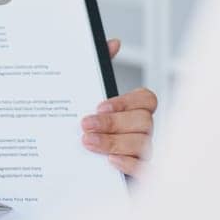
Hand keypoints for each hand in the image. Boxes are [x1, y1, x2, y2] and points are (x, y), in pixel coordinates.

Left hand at [80, 38, 156, 179]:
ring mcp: (143, 153)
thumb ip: (100, 70)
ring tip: (88, 142)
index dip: (126, 101)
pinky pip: (145, 171)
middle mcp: (143, 131)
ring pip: (144, 144)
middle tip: (86, 125)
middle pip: (144, 122)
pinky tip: (110, 162)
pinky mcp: (138, 176)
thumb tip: (112, 43)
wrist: (72, 169)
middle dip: (114, 123)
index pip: (146, 100)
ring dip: (114, 142)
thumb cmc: (91, 130)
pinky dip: (129, 164)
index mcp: (134, 111)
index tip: (100, 105)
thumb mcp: (89, 98)